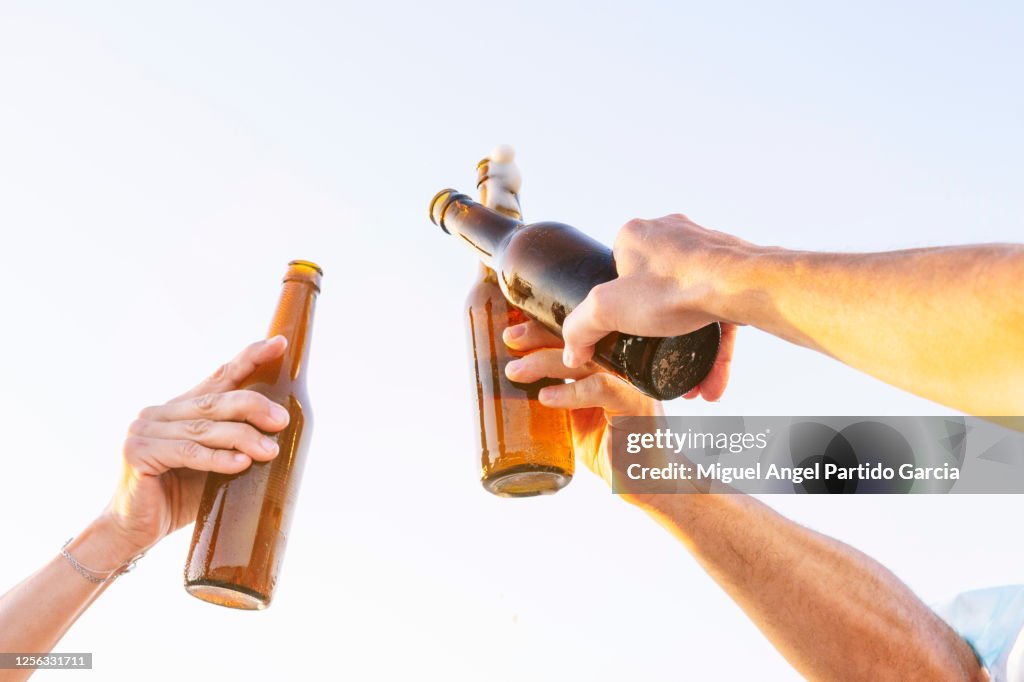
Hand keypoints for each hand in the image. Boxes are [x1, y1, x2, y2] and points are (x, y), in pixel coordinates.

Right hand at [95, 337, 290, 566]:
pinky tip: (242, 463)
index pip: (219, 377)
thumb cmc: (179, 498)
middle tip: (282, 421)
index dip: (249, 358)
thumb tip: (281, 430)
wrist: (134, 532)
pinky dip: (217, 458)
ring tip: (271, 450)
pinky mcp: (138, 453)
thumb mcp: (213, 464)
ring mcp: (144, 430)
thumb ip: (233, 443)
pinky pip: (187, 453)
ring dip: (243, 437)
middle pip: (215, 402)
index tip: (279, 344)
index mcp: (180, 408)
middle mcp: (159, 412)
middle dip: (253, 407)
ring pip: (205, 428)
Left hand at [503, 320, 660, 485]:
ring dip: (546, 363)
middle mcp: (623, 368)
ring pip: (587, 360)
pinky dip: (570, 392)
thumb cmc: (612, 449)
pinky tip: (546, 397)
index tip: (513, 333)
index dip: (544, 330)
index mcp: (610, 366)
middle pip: (581, 340)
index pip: (576, 338)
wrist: (648, 481)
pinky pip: (601, 389)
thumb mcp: (576, 418)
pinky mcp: (637, 406)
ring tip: (517, 371)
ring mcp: (632, 384)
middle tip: (511, 340)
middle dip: (541, 336)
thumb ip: (558, 396)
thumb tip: (517, 382)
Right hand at [561, 214, 749, 400]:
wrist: (745, 286)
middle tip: (656, 364)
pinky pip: (718, 314)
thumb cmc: (675, 288)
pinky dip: (714, 350)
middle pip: (653, 291)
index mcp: (635, 234)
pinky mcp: (733, 272)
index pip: (615, 272)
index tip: (624, 335)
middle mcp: (671, 234)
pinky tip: (712, 384)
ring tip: (688, 385)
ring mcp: (706, 251)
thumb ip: (580, 328)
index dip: (617, 306)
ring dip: (687, 349)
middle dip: (656, 335)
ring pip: (688, 306)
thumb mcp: (608, 309)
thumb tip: (572, 352)